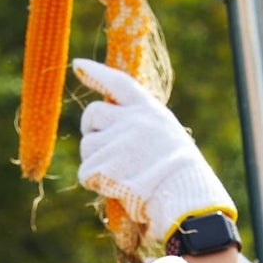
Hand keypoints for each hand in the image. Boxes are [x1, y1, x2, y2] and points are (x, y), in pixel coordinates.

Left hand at [72, 58, 234, 255]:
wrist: (185, 196)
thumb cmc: (181, 175)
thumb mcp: (167, 138)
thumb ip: (141, 127)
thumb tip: (109, 129)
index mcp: (149, 111)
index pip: (118, 83)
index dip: (97, 74)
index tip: (78, 66)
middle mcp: (131, 120)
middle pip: (93, 114)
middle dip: (91, 129)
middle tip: (101, 148)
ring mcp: (116, 141)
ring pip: (87, 146)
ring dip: (95, 162)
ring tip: (120, 176)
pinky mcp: (105, 165)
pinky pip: (86, 172)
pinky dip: (96, 183)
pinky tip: (117, 188)